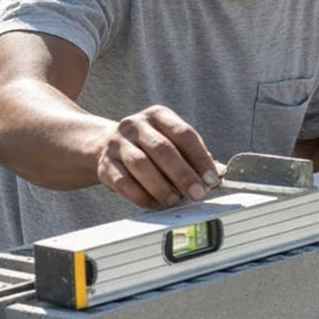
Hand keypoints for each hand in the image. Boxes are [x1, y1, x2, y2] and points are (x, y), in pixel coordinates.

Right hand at [96, 105, 219, 207]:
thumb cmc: (150, 146)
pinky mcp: (104, 164)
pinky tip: (154, 203)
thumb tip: (215, 175)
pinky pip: (123, 182)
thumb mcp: (171, 141)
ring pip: (141, 164)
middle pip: (163, 149)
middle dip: (183, 174)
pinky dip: (140, 195)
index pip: (184, 134)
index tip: (211, 179)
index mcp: (159, 115)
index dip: (200, 158)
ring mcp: (117, 143)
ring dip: (161, 186)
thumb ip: (192, 156)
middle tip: (197, 193)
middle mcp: (136, 125)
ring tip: (174, 200)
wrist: (104, 145)